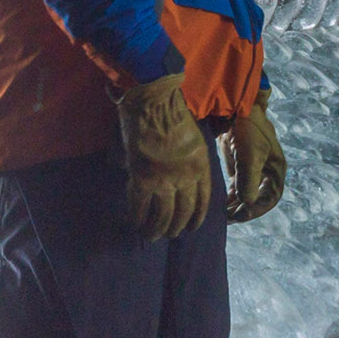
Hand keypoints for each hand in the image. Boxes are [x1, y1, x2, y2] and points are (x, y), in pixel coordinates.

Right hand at [117, 74, 212, 239]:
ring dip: (156, 229)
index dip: (197, 218)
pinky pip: (139, 206)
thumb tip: (177, 178)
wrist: (154, 100)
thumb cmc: (172, 113)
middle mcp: (186, 178)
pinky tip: (135, 223)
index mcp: (201, 166)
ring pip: (162, 215)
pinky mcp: (143, 178)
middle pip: (183, 212)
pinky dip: (137, 217)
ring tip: (151, 236)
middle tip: (169, 234)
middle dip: (176, 227)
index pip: (203, 201)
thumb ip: (188, 162)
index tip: (191, 228)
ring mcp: (164, 180)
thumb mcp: (193, 141)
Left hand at [227, 97, 285, 222]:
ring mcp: (253, 168)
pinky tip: (220, 204)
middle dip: (244, 209)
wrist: (233, 105)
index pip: (271, 197)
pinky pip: (237, 186)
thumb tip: (247, 202)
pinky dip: (230, 196)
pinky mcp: (239, 164)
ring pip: (246, 194)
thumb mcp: (250, 154)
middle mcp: (266, 170)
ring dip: (236, 205)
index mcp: (276, 168)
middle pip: (258, 198)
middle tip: (228, 218)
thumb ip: (249, 179)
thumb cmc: (247, 128)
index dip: (257, 209)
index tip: (240, 215)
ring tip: (222, 214)